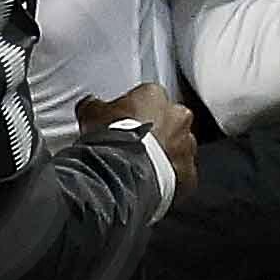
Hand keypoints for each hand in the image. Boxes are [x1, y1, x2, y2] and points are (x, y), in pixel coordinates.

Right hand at [79, 82, 196, 191]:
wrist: (122, 174)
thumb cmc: (112, 141)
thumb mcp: (91, 113)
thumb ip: (94, 105)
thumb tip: (90, 104)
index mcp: (155, 96)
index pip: (148, 97)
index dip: (135, 111)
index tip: (125, 122)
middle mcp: (178, 117)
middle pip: (170, 121)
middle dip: (157, 131)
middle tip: (136, 145)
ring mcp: (187, 146)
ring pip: (179, 148)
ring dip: (166, 155)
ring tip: (143, 166)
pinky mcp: (189, 174)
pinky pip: (182, 175)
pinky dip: (171, 179)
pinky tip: (153, 183)